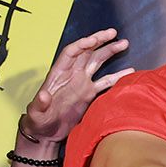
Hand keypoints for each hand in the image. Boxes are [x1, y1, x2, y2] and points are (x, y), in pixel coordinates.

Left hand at [14, 28, 127, 151]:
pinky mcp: (89, 94)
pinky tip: (129, 71)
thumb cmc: (37, 122)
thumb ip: (40, 104)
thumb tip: (44, 95)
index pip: (71, 53)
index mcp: (58, 74)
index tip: (95, 39)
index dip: (83, 44)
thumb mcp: (36, 113)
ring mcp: (81, 83)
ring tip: (124, 44)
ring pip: (97, 62)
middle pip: (87, 52)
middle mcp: (71, 75)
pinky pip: (105, 82)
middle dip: (100, 41)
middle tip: (113, 33)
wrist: (45, 133)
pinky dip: (117, 76)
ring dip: (109, 52)